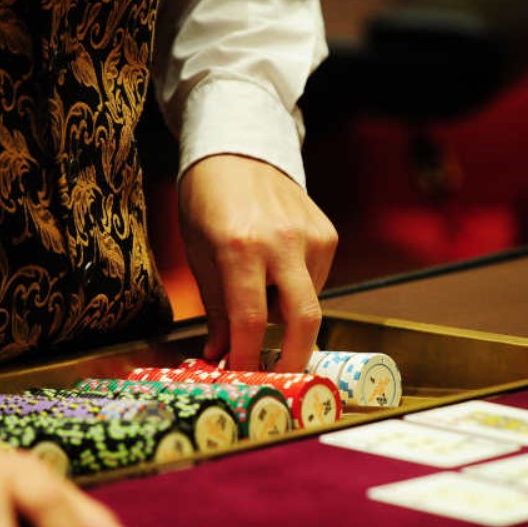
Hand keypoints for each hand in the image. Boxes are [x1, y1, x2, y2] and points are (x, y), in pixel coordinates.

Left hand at [179, 154, 338, 371]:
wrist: (238, 148)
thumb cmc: (208, 201)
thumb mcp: (199, 253)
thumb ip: (216, 307)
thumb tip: (220, 354)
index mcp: (240, 246)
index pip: (251, 319)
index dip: (248, 357)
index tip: (242, 378)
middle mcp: (282, 241)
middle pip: (304, 319)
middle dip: (294, 358)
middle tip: (280, 378)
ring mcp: (312, 236)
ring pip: (308, 300)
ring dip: (285, 312)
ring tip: (259, 286)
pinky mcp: (328, 232)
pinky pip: (315, 280)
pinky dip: (295, 287)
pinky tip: (276, 265)